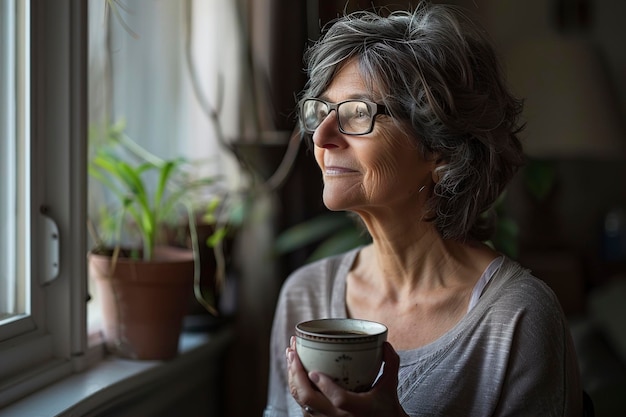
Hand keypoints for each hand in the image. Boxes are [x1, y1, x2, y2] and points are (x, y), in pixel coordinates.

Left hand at [286, 337, 408, 416]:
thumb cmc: (385, 406)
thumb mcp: (390, 386)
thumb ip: (390, 364)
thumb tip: (385, 343)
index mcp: (356, 409)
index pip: (338, 399)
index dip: (325, 385)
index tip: (314, 371)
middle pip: (309, 398)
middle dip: (296, 373)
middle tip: (293, 351)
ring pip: (301, 401)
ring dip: (292, 377)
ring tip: (291, 355)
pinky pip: (302, 404)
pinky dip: (295, 387)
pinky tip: (294, 371)